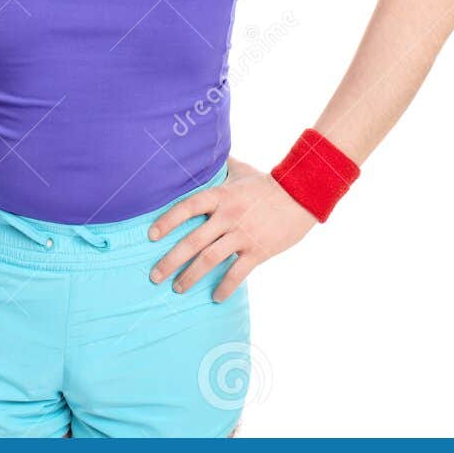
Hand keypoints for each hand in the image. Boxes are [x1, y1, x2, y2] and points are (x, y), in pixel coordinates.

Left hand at [147, 158, 316, 301]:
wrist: (302, 195)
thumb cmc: (268, 182)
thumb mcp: (241, 170)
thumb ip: (221, 167)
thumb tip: (205, 154)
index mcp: (221, 196)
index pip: (187, 207)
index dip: (167, 221)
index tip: (151, 236)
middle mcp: (228, 216)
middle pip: (193, 241)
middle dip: (170, 261)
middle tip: (155, 276)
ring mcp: (243, 235)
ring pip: (210, 260)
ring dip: (190, 276)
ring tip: (178, 288)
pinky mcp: (258, 251)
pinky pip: (237, 273)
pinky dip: (225, 288)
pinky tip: (215, 298)